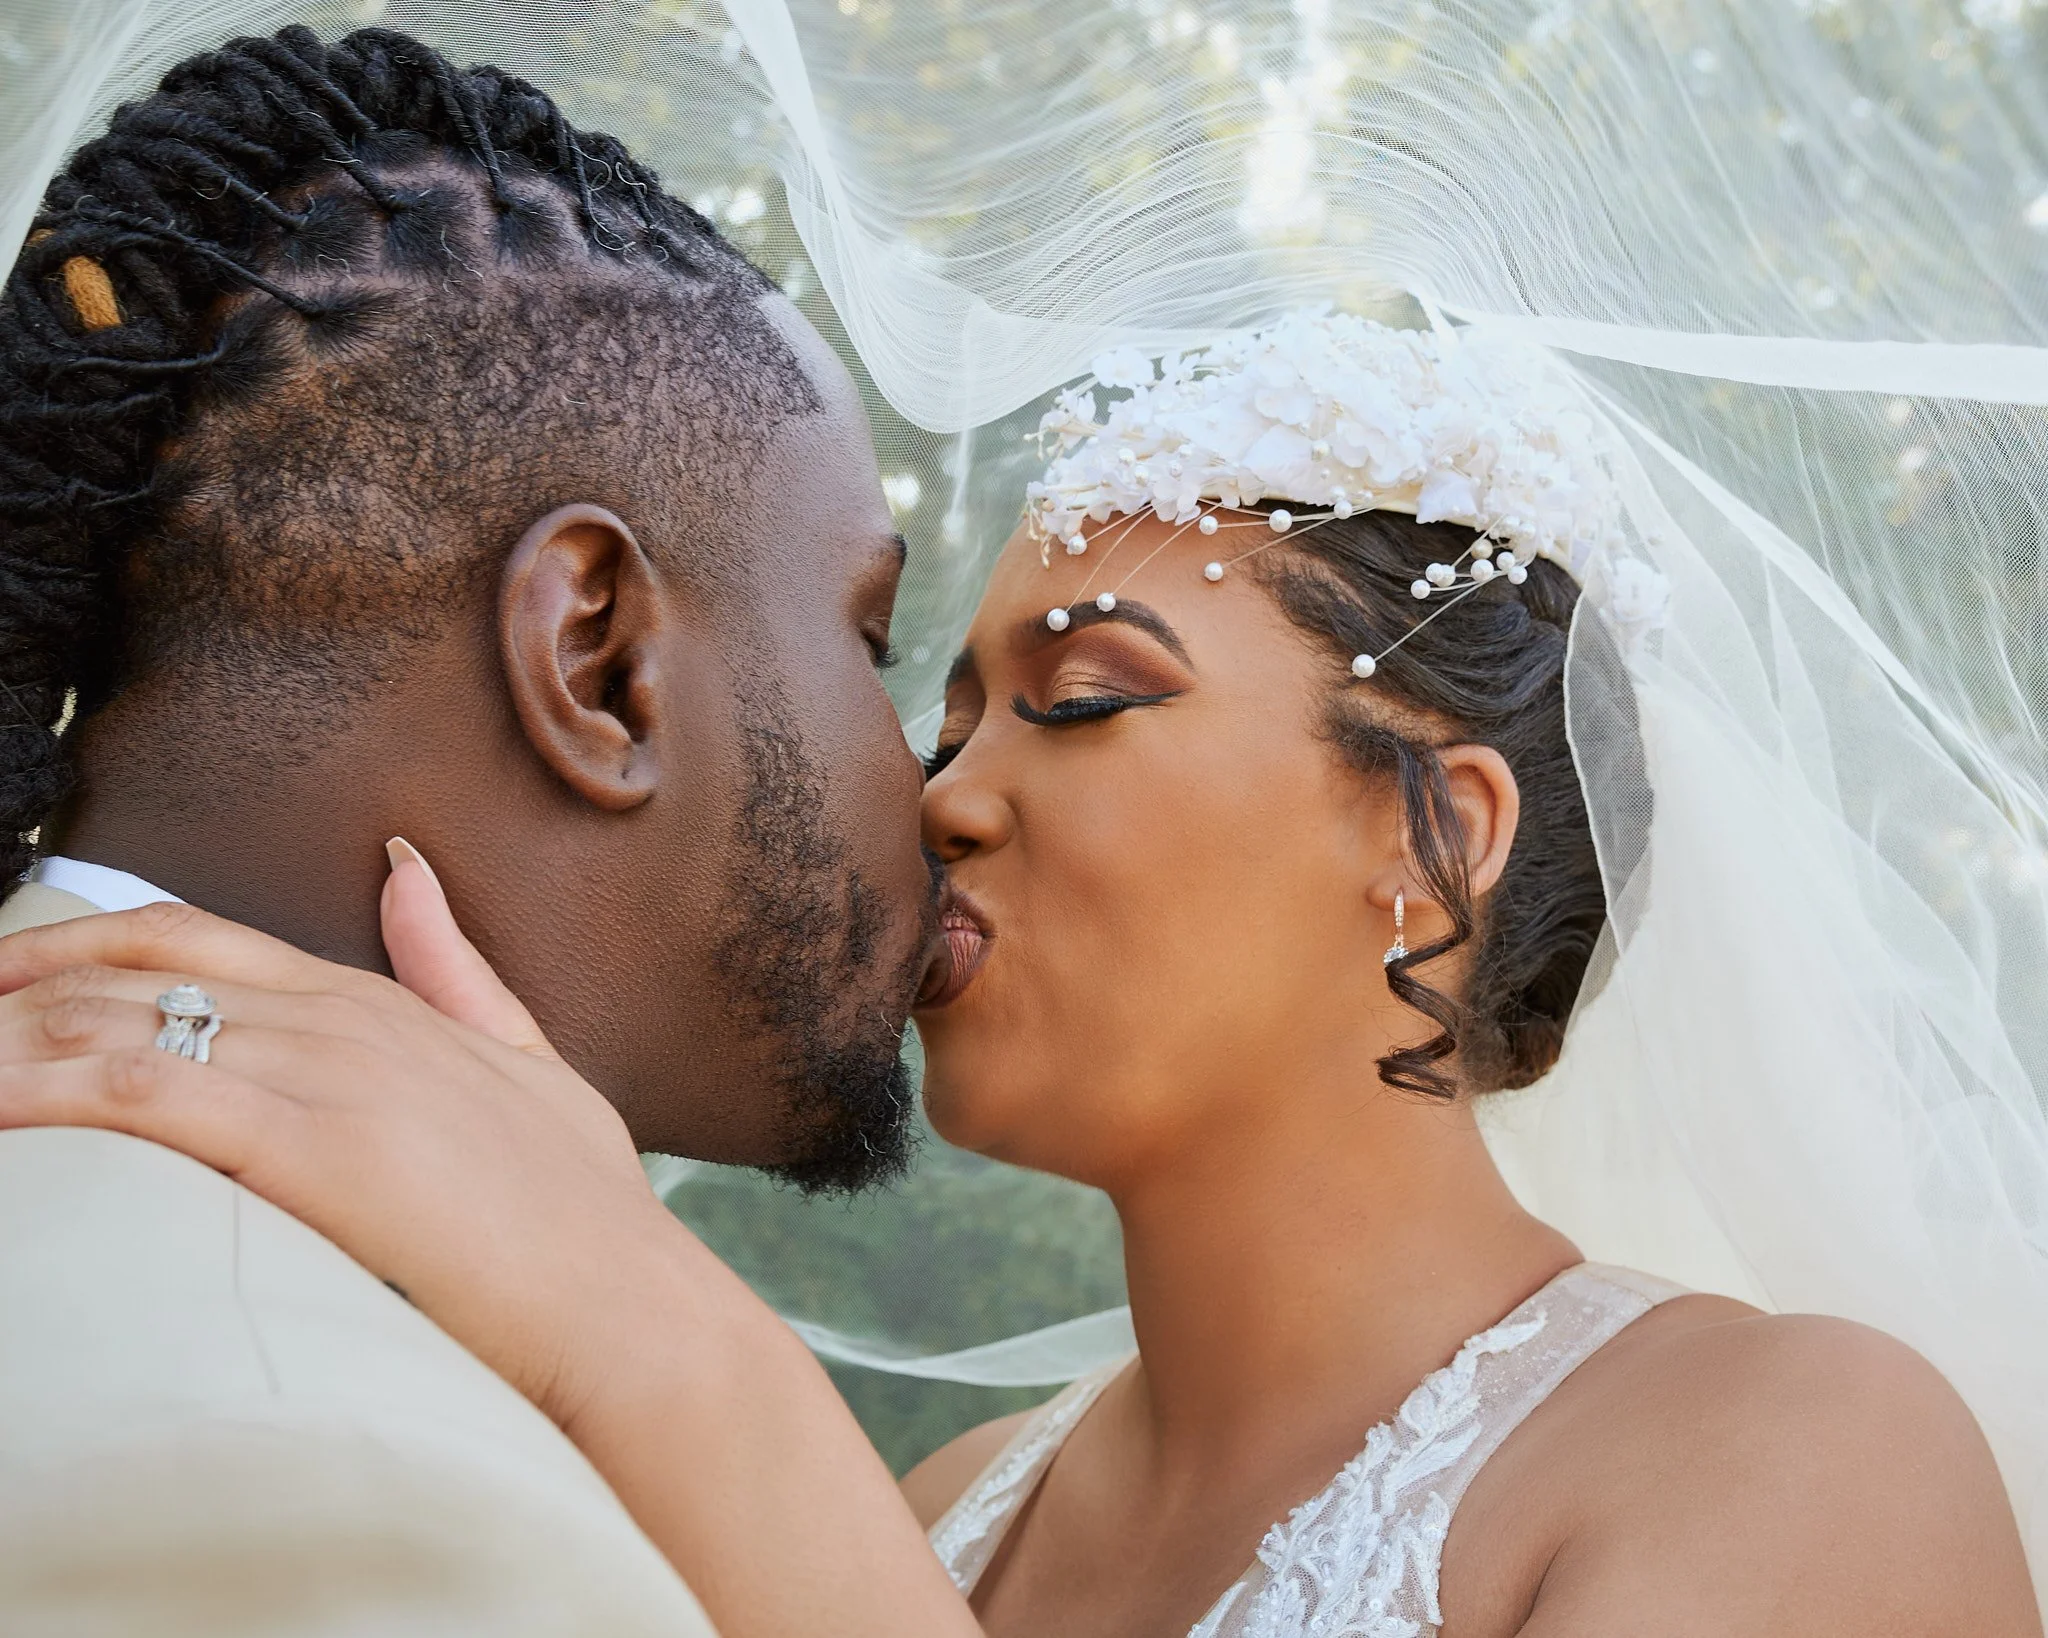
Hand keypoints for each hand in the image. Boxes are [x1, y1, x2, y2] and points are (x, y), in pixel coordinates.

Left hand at [0, 845, 682, 1429]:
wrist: (624, 1303)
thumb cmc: (582, 1211)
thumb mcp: (531, 1063)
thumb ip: (457, 970)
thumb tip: (407, 869)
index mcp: (379, 1003)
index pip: (192, 939)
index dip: (77, 945)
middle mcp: (341, 1019)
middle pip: (136, 968)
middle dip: (15, 986)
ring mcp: (328, 1074)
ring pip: (123, 1020)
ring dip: (13, 1042)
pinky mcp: (311, 1144)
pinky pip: (145, 1092)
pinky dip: (49, 1090)